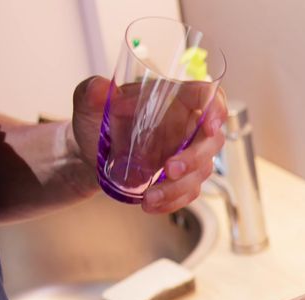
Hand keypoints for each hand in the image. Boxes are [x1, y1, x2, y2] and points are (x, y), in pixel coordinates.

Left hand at [70, 76, 227, 214]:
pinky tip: (151, 204)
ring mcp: (186, 153)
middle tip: (169, 170)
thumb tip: (99, 89)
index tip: (210, 126)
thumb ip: (91, 92)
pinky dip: (173, 202)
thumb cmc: (96, 122)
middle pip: (212, 141)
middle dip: (195, 159)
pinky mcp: (180, 178)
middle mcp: (185, 126)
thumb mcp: (88, 103)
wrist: (90, 153)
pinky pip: (189, 192)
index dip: (216, 109)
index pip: (206, 96)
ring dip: (178, 187)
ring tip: (149, 197)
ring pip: (201, 172)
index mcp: (172, 100)